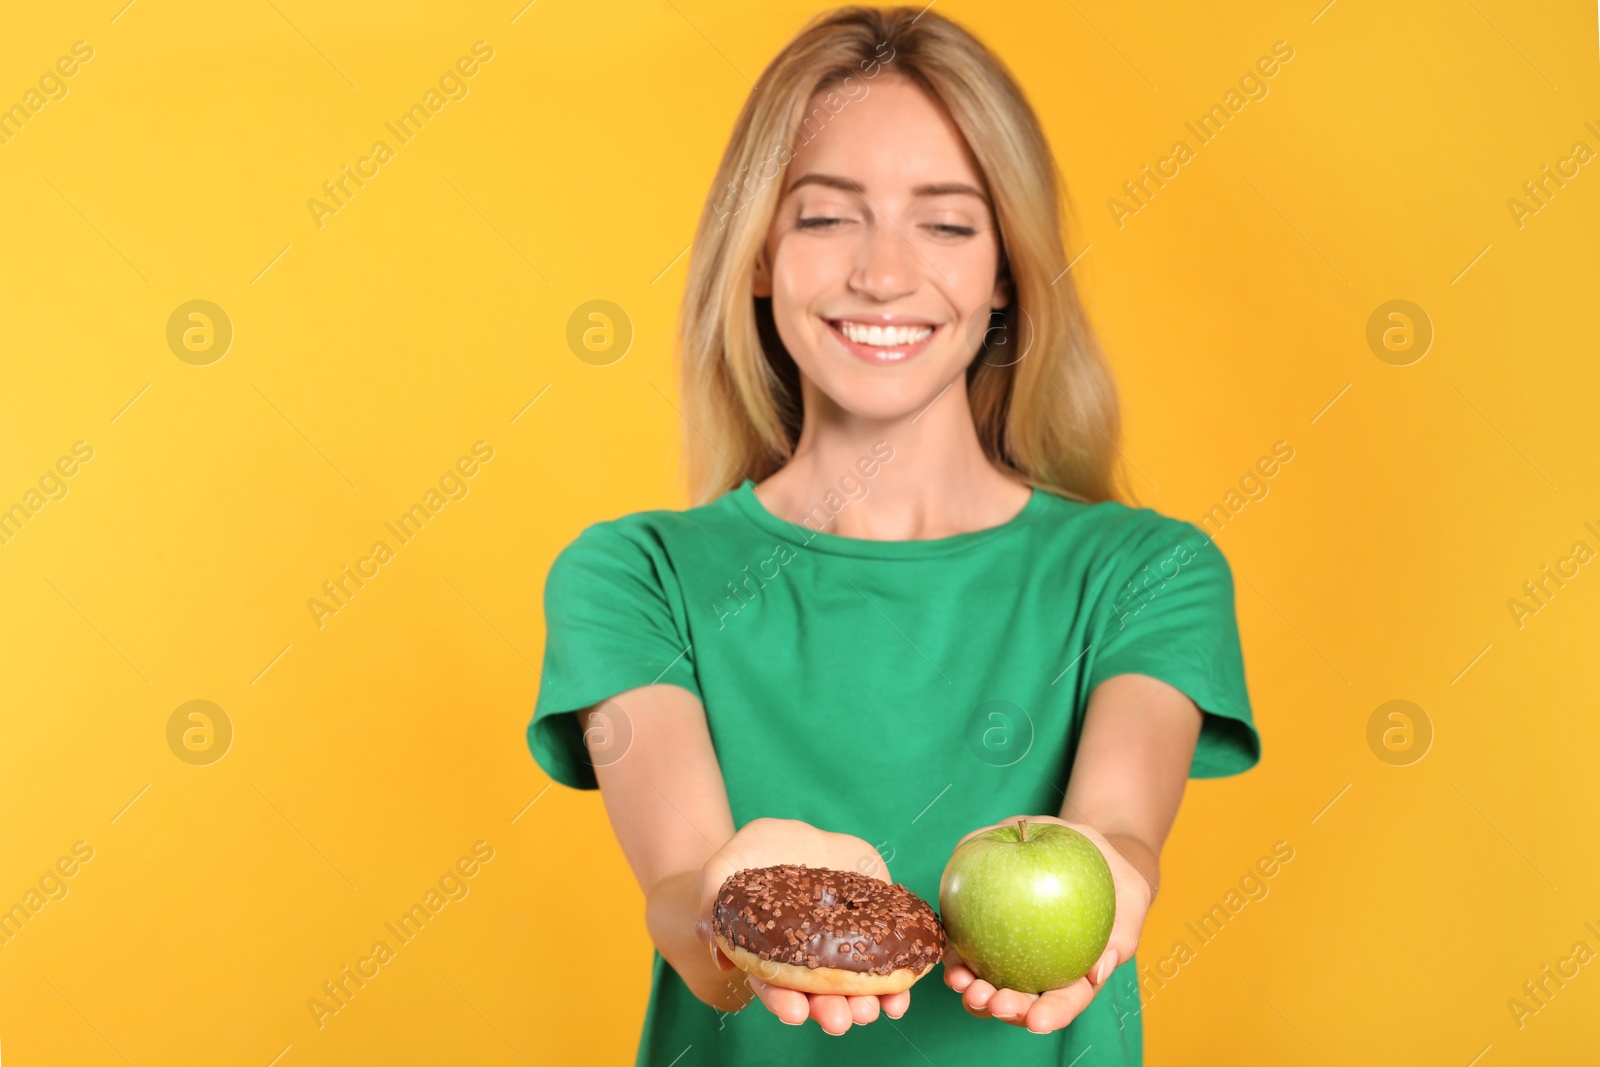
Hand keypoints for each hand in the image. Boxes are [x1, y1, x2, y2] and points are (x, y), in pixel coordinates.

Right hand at [694, 817, 909, 1034]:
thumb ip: (713, 906)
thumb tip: (719, 954)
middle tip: (838, 1018)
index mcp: (774, 957)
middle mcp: (811, 961)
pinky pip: (889, 958)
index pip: (777, 988)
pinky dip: (897, 982)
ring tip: (871, 1009)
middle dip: (829, 1011)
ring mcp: (845, 946)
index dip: (783, 1002)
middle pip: (819, 995)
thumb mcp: (723, 871)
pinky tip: (900, 994)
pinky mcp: (875, 925)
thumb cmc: (754, 855)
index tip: (793, 1011)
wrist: (797, 835)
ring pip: (856, 987)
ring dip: (865, 1003)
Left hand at [941, 815, 1152, 1033]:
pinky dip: (956, 951)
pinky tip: (947, 950)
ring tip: (960, 982)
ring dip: (971, 988)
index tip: (1036, 1022)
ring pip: (989, 980)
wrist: (1084, 844)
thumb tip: (1098, 973)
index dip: (1050, 1015)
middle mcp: (1042, 970)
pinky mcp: (986, 925)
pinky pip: (967, 943)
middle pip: (1022, 999)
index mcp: (1078, 974)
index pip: (1066, 1001)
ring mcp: (1012, 952)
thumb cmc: (1115, 874)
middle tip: (988, 1001)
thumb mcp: (1131, 894)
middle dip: (1002, 1007)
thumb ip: (1121, 932)